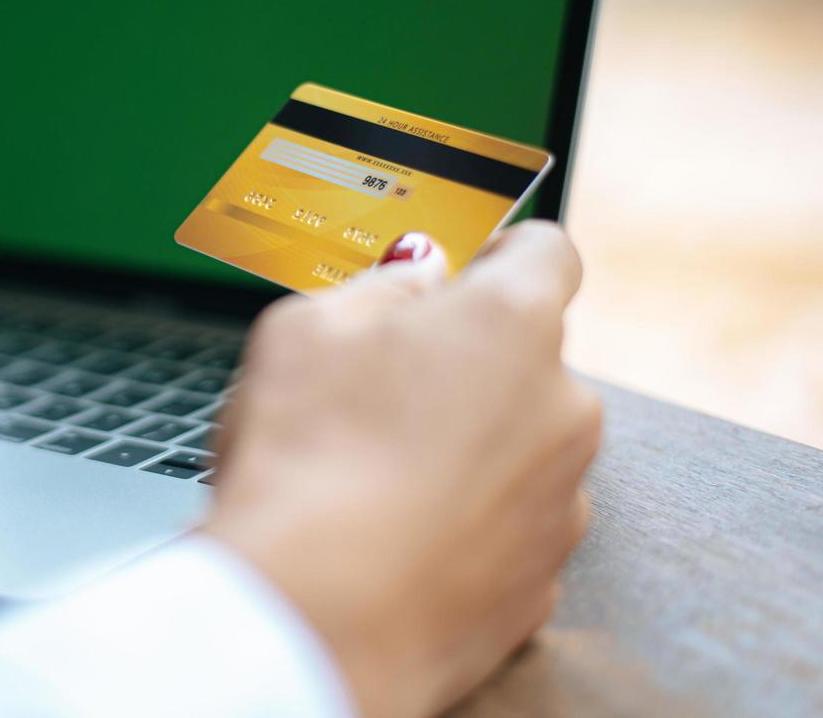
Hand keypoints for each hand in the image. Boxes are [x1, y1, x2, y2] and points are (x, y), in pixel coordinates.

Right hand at [204, 223, 597, 717]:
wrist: (318, 618)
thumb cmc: (306, 461)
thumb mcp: (307, 329)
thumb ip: (378, 287)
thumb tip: (414, 277)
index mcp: (511, 321)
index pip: (546, 250)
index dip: (498, 255)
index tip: (459, 272)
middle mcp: (562, 404)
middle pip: (525, 356)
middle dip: (463, 361)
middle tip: (378, 384)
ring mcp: (562, 499)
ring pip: (518, 444)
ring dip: (466, 444)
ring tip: (372, 472)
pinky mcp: (542, 579)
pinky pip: (506, 525)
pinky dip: (463, 520)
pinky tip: (394, 531)